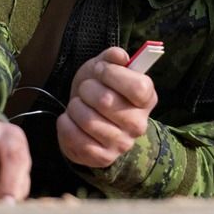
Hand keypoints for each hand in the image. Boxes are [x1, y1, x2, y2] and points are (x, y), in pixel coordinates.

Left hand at [57, 46, 157, 169]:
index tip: (100, 69)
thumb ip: (112, 57)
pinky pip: (77, 140)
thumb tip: (119, 56)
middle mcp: (138, 124)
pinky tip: (68, 119)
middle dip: (87, 89)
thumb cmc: (99, 89)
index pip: (137, 87)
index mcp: (147, 99)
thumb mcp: (105, 67)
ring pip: (89, 121)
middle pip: (107, 102)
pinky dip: (66, 125)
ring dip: (74, 107)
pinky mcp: (103, 158)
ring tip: (76, 104)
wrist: (88, 117)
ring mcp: (121, 144)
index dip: (113, 74)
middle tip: (85, 88)